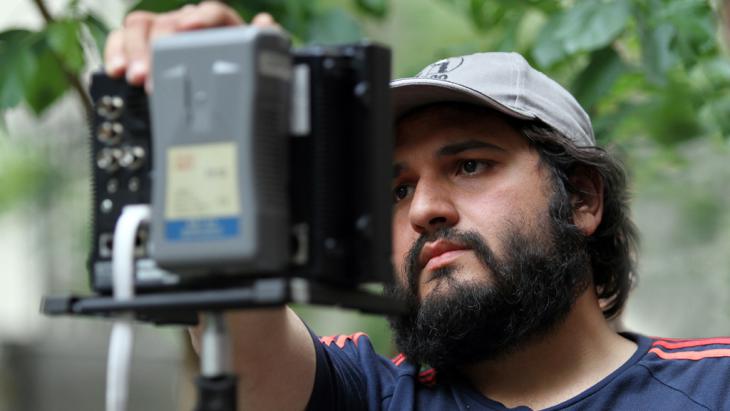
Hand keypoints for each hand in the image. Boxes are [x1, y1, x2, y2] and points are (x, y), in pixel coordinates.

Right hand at [104, 1, 276, 90]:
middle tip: (154, 74)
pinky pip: (120, 41)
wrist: (216, 96)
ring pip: (140, 27)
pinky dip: (116, 54)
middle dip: (157, 46)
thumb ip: (261, 43)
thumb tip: (265, 22)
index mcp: (219, 27)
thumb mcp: (254, 64)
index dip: (203, 18)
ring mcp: (161, 33)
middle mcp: (186, 24)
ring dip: (134, 51)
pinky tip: (116, 71)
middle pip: (168, 22)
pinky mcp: (140, 47)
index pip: (214, 13)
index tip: (188, 28)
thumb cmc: (234, 77)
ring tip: (136, 76)